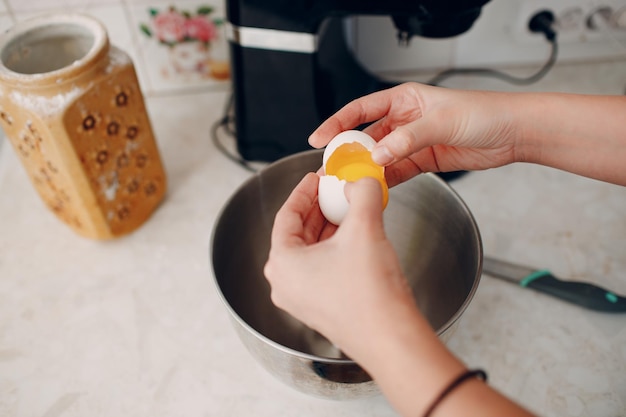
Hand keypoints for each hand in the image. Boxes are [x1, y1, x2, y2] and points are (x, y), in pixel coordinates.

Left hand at [263, 173, 415, 358]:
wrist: (391, 337)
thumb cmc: (370, 295)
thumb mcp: (365, 229)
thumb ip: (362, 194)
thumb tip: (361, 181)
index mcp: (282, 263)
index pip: (286, 215)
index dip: (303, 191)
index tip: (316, 178)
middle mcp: (284, 283)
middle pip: (297, 232)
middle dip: (318, 208)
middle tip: (334, 190)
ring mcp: (300, 298)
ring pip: (310, 250)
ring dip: (328, 226)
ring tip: (348, 208)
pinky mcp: (319, 307)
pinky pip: (320, 267)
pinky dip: (334, 247)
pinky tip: (354, 235)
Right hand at [309, 82, 517, 186]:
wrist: (512, 133)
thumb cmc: (484, 113)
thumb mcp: (442, 121)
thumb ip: (408, 139)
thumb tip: (378, 155)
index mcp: (404, 99)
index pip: (360, 110)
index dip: (336, 123)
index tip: (319, 139)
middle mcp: (404, 119)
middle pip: (366, 137)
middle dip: (348, 153)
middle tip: (332, 170)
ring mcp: (412, 142)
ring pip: (379, 158)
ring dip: (365, 171)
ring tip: (349, 184)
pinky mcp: (422, 161)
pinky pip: (396, 172)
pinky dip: (385, 181)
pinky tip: (374, 189)